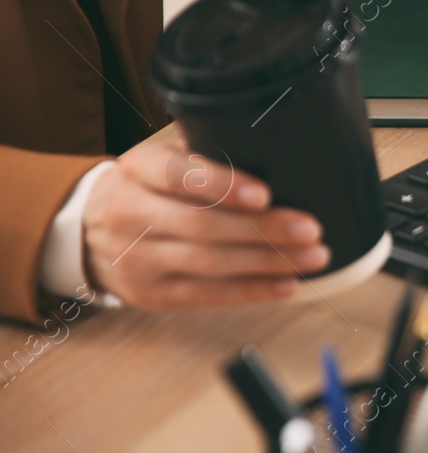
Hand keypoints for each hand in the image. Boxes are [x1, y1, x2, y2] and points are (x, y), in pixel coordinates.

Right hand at [82, 131, 327, 308]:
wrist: (90, 231)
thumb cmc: (151, 186)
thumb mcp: (165, 159)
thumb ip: (208, 157)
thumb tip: (282, 161)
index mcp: (138, 169)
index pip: (177, 175)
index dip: (222, 185)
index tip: (264, 193)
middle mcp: (130, 214)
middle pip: (202, 225)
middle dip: (263, 229)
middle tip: (311, 228)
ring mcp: (137, 260)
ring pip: (209, 264)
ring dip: (268, 262)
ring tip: (312, 256)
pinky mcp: (150, 294)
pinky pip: (207, 295)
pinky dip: (252, 290)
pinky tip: (287, 284)